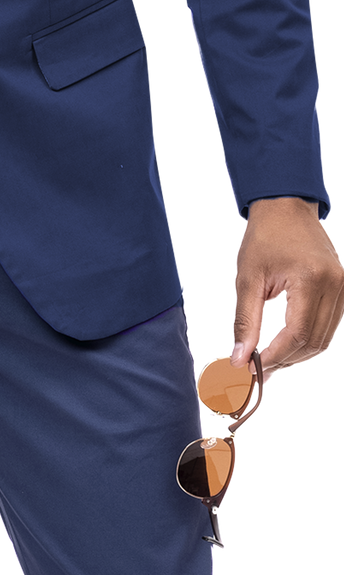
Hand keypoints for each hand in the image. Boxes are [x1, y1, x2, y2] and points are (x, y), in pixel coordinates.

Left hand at [230, 196, 343, 384]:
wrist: (286, 207)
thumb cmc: (264, 237)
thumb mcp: (248, 278)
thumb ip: (245, 321)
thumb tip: (240, 359)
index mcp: (310, 279)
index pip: (296, 334)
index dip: (275, 356)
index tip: (254, 367)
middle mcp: (335, 284)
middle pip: (314, 341)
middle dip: (286, 359)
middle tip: (261, 368)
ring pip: (325, 338)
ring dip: (299, 353)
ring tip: (273, 358)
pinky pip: (330, 325)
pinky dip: (310, 338)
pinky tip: (288, 341)